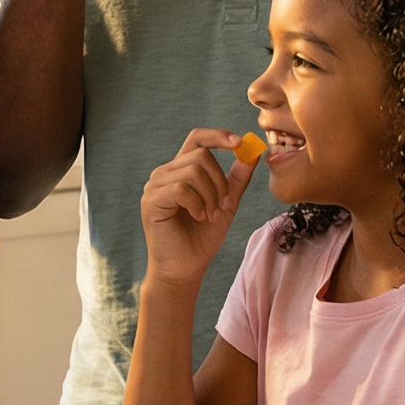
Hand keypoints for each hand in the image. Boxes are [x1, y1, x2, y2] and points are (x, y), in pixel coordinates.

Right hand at [140, 129, 255, 287]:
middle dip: (220, 181)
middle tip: (223, 206)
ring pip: (193, 171)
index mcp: (181, 170)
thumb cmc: (202, 237)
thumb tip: (253, 151)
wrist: (185, 267)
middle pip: (200, 155)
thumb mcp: (226, 203)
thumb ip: (237, 178)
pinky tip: (199, 217)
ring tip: (210, 216)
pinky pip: (181, 188)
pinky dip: (197, 204)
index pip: (197, 138)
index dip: (218, 136)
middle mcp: (165, 173)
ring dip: (210, 196)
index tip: (239, 143)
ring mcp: (155, 186)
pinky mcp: (152, 201)